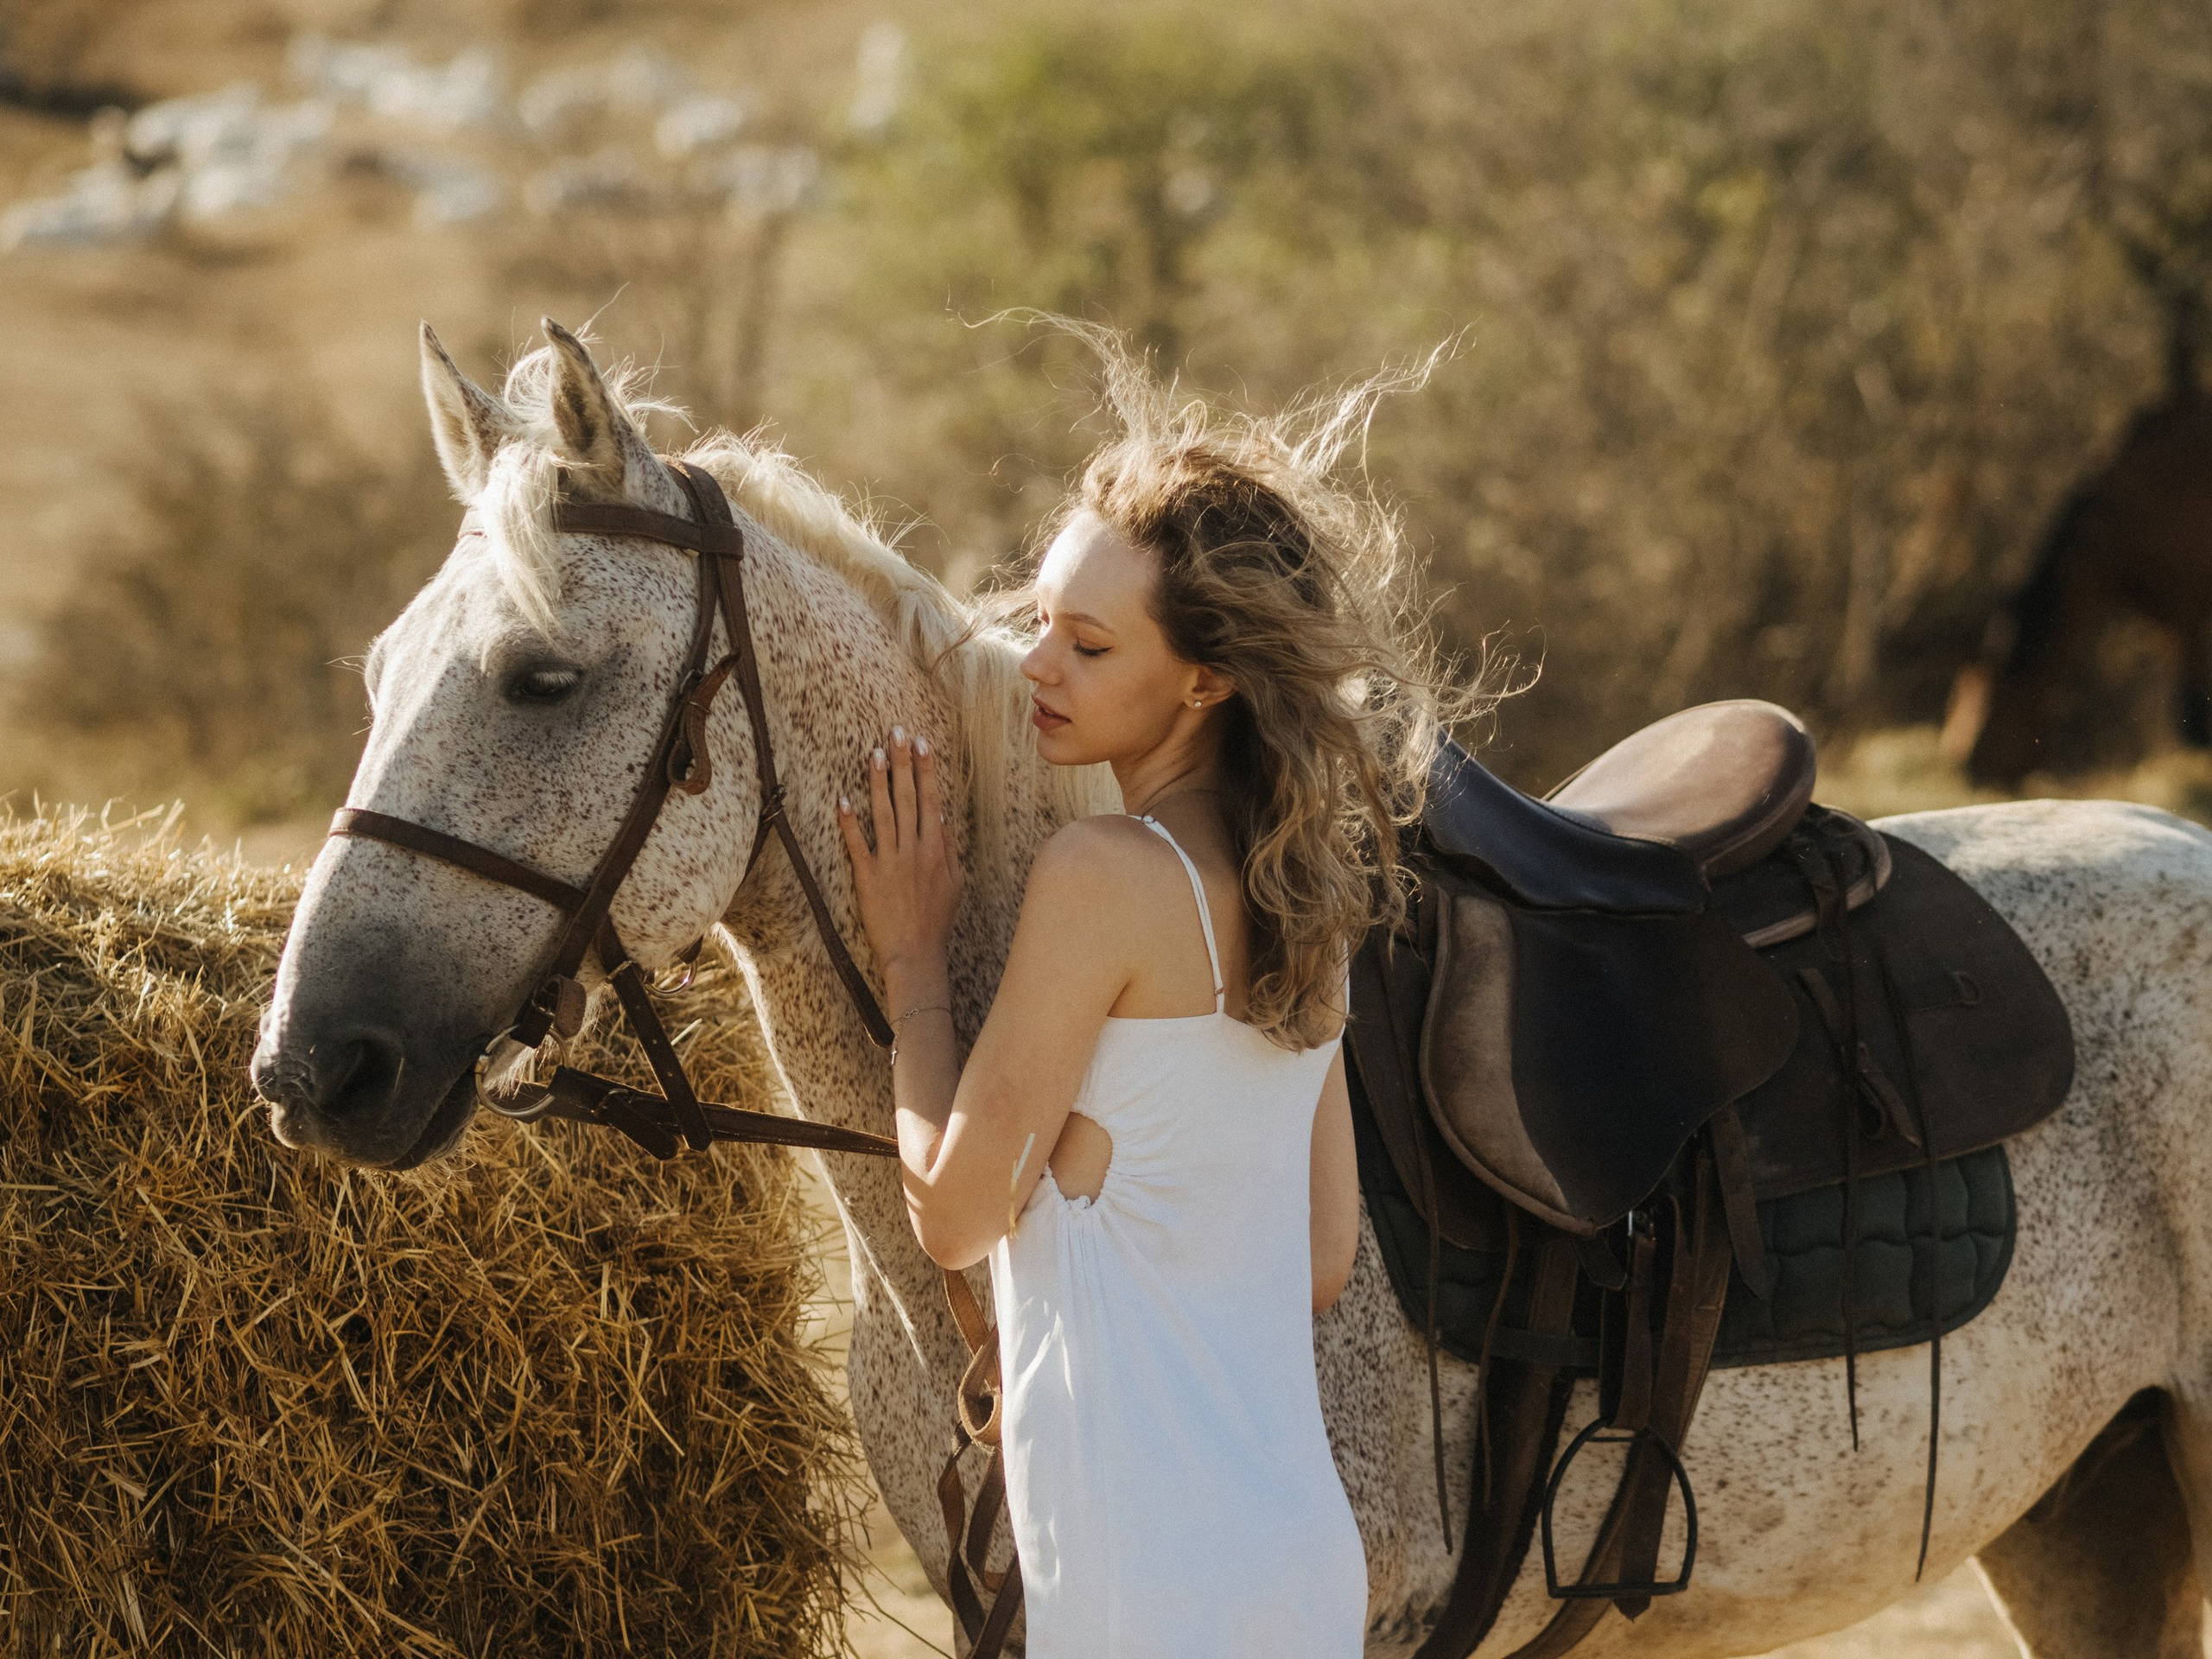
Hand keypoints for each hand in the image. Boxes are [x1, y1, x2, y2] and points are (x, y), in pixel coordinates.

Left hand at [837, 726, 964, 987]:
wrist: (916, 954)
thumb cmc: (937, 921)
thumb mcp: (954, 883)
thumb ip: (949, 848)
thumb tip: (942, 816)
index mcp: (936, 849)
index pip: (931, 800)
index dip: (926, 770)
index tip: (922, 744)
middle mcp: (913, 850)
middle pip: (907, 798)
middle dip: (902, 763)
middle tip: (896, 732)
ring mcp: (890, 862)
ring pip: (884, 813)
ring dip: (878, 782)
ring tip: (873, 753)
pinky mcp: (868, 877)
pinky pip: (858, 845)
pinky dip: (850, 823)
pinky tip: (843, 800)